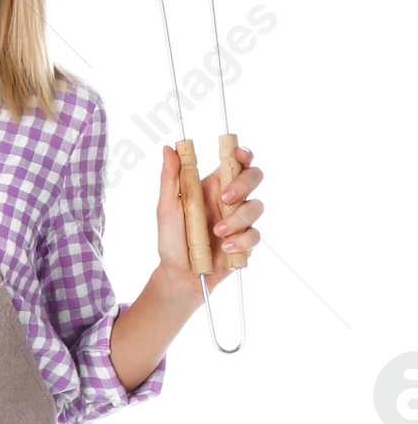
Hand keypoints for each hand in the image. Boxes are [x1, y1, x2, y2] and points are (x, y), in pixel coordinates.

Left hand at [155, 142, 263, 293]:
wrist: (179, 274)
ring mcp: (240, 220)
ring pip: (256, 207)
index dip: (243, 153)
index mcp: (213, 186)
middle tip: (225, 198)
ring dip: (237, 219)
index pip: (235, 161)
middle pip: (254, 177)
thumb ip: (170, 178)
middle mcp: (230, 199)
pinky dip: (240, 241)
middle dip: (243, 185)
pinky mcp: (246, 241)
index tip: (240, 154)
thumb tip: (169, 149)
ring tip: (217, 232)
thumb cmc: (171, 240)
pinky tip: (225, 248)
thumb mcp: (167, 208)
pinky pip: (255, 235)